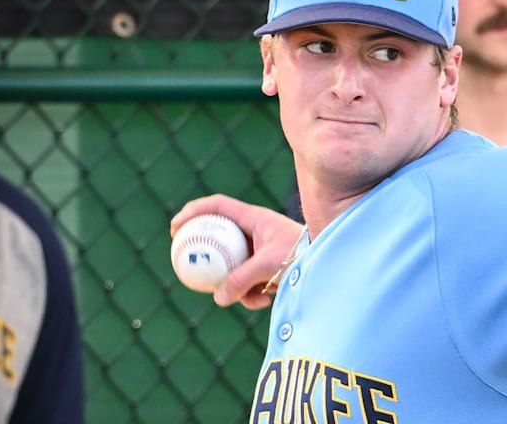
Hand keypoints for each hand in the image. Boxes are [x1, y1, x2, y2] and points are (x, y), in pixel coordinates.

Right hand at [171, 194, 303, 309]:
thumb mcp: (270, 264)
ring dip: (235, 285)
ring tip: (250, 296)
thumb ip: (242, 279)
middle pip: (219, 236)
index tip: (175, 228)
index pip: (218, 206)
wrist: (330, 266)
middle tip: (183, 264)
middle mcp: (256, 232)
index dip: (193, 212)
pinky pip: (246, 282)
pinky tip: (266, 300)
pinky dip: (251, 295)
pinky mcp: (266, 269)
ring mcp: (260, 251)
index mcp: (256, 218)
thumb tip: (218, 298)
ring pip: (231, 265)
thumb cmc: (304, 256)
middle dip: (202, 252)